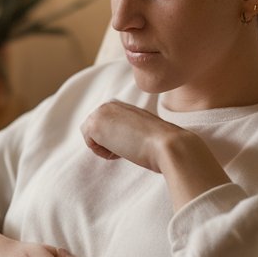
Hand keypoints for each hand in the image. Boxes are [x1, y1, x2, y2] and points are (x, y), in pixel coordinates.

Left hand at [81, 99, 229, 209]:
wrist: (168, 144)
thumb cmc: (162, 144)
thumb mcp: (143, 133)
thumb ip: (129, 131)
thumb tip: (120, 141)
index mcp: (122, 105)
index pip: (107, 129)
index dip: (118, 141)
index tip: (135, 143)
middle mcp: (110, 104)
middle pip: (95, 132)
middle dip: (109, 143)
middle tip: (131, 146)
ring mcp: (101, 112)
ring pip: (91, 137)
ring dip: (106, 148)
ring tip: (126, 148)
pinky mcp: (95, 125)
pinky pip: (89, 143)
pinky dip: (103, 152)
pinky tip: (120, 151)